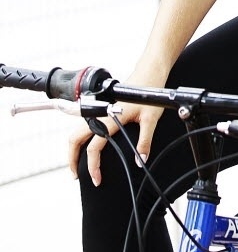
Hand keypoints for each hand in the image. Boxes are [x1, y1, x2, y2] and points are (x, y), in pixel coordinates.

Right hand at [68, 64, 166, 186]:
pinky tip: (89, 147)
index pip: (94, 147)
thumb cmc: (151, 93)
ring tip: (79, 164)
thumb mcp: (151, 118)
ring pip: (78, 130)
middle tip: (75, 175)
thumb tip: (140, 160)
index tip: (97, 179)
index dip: (93, 166)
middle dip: (71, 158)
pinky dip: (82, 139)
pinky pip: (87, 125)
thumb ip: (145, 141)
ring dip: (75, 148)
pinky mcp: (104, 108)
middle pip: (75, 138)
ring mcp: (101, 110)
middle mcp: (101, 113)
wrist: (150, 72)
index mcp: (110, 117)